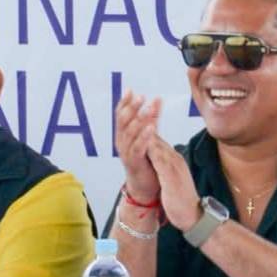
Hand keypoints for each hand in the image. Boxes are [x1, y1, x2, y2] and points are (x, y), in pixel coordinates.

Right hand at [110, 89, 173, 214]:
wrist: (145, 186)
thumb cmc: (147, 160)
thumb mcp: (148, 135)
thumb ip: (151, 118)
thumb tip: (157, 98)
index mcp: (123, 135)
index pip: (120, 115)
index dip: (124, 103)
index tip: (130, 90)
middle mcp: (121, 143)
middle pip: (123, 122)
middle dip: (131, 108)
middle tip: (141, 96)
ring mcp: (126, 153)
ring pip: (129, 134)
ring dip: (139, 120)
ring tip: (148, 108)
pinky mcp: (133, 163)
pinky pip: (137, 148)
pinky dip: (144, 137)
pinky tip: (152, 127)